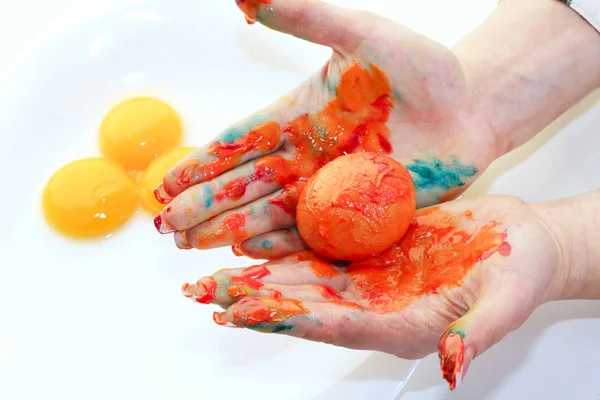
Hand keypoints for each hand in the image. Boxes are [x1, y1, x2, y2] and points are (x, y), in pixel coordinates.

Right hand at [153, 0, 495, 256]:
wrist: (472, 110)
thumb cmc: (424, 70)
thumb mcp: (361, 34)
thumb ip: (306, 18)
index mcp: (297, 117)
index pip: (238, 144)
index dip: (201, 164)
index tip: (166, 182)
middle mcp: (306, 158)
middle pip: (244, 185)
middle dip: (204, 206)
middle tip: (168, 226)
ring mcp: (329, 190)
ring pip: (270, 213)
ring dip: (230, 230)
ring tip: (193, 245)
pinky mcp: (358, 215)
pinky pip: (312, 233)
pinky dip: (280, 244)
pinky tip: (249, 253)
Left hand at [180, 195, 565, 388]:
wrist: (524, 242)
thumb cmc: (522, 271)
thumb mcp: (509, 300)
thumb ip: (479, 334)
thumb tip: (454, 366)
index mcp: (402, 326)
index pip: (335, 325)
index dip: (290, 317)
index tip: (246, 310)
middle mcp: (376, 306)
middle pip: (305, 306)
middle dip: (255, 300)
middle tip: (206, 293)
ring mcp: (371, 279)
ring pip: (304, 281)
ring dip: (259, 278)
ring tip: (214, 276)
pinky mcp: (372, 251)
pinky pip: (322, 251)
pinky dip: (286, 251)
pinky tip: (256, 246)